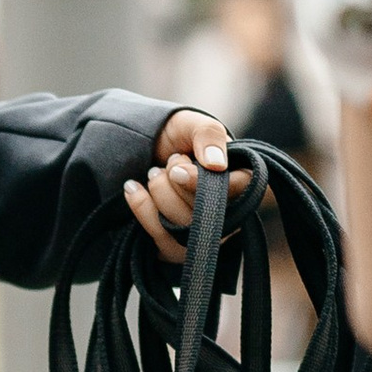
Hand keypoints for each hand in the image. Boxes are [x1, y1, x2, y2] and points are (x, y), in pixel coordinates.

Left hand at [124, 108, 242, 264]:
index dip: (200, 184)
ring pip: (183, 230)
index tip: (177, 169)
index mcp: (238, 181)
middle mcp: (225, 212)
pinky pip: (162, 241)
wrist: (146, 150)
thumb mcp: (192, 124)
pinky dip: (143, 210)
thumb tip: (216, 165)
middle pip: (204, 214)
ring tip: (153, 172)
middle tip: (169, 164)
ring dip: (159, 194)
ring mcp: (201, 234)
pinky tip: (133, 187)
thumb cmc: (177, 136)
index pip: (233, 192)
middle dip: (174, 183)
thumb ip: (208, 135)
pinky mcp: (176, 247)